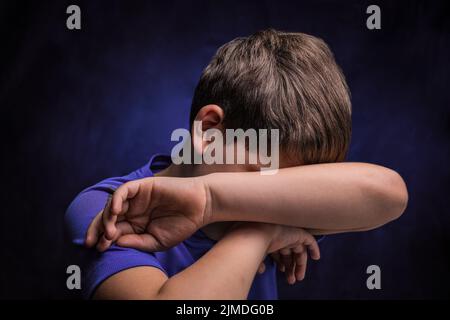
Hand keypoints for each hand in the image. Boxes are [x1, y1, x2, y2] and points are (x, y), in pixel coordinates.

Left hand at [85, 176, 209, 251]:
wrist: (201, 206)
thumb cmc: (181, 224)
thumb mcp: (157, 241)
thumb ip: (136, 242)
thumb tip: (115, 243)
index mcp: (135, 224)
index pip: (113, 230)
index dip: (103, 240)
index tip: (100, 250)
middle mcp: (132, 210)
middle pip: (107, 217)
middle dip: (97, 230)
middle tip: (95, 243)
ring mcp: (136, 198)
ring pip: (112, 204)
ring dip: (107, 218)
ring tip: (110, 232)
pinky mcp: (142, 186)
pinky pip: (123, 191)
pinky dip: (116, 199)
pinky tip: (115, 211)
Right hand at [256, 224, 320, 283]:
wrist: (260, 234)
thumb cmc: (255, 244)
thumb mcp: (257, 257)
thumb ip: (260, 263)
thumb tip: (262, 270)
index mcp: (271, 241)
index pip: (278, 253)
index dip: (280, 262)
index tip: (282, 271)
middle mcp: (281, 238)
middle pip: (289, 254)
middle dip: (290, 267)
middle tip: (291, 280)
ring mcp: (290, 235)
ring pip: (299, 251)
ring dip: (299, 265)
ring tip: (299, 278)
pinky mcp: (299, 233)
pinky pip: (309, 240)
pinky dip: (314, 248)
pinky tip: (316, 258)